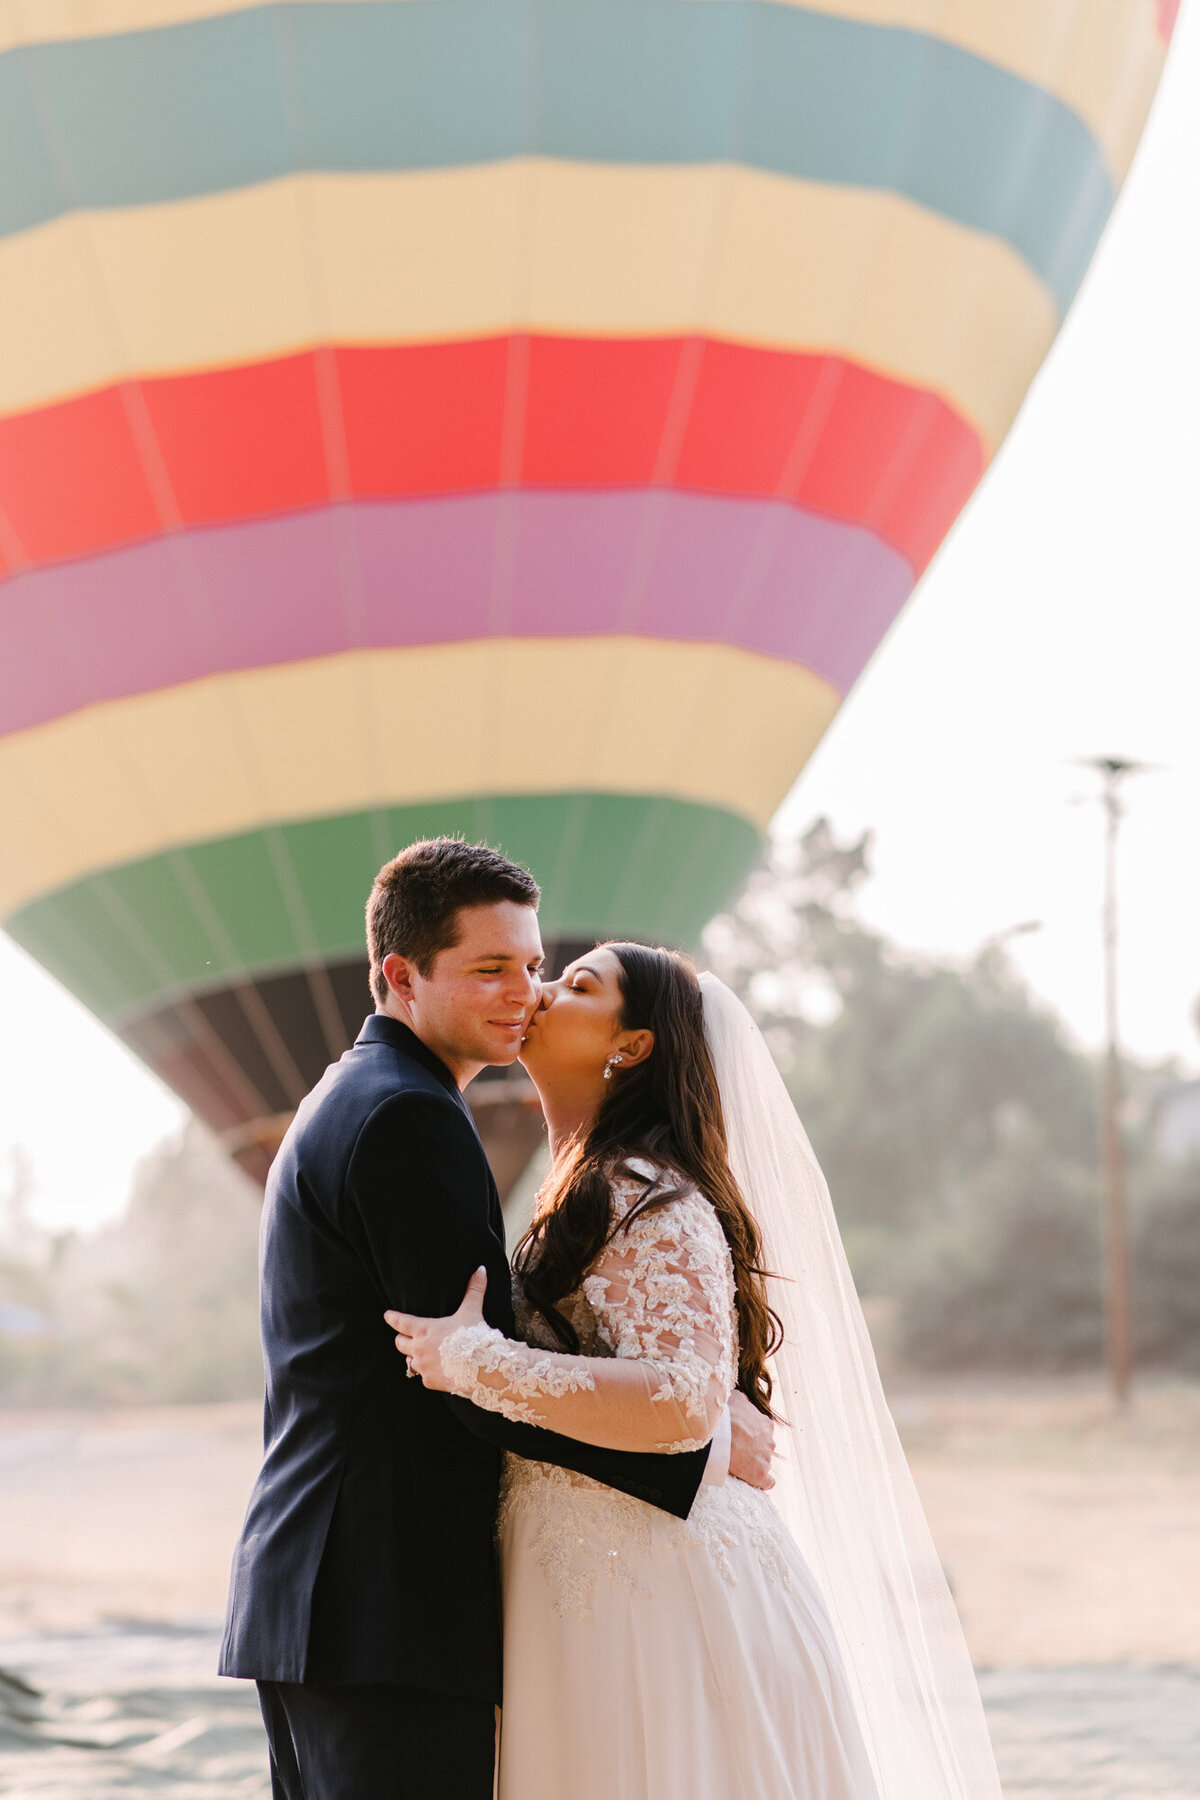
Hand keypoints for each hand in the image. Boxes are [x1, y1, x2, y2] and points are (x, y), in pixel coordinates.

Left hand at [384, 1267, 487, 1390]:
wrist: (481, 1367)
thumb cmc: (473, 1336)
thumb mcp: (472, 1311)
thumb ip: (474, 1290)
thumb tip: (481, 1270)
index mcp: (424, 1329)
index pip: (401, 1322)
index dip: (392, 1318)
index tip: (387, 1315)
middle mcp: (418, 1348)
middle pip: (399, 1343)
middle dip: (402, 1339)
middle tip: (406, 1336)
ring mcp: (423, 1366)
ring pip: (410, 1361)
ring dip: (414, 1357)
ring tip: (424, 1354)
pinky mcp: (430, 1381)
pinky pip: (423, 1377)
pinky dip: (428, 1373)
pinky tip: (437, 1370)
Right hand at [728, 1390, 775, 1489]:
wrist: (720, 1434)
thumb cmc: (727, 1416)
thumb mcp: (736, 1399)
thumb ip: (743, 1401)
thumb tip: (742, 1399)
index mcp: (766, 1425)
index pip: (763, 1432)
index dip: (752, 1436)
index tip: (741, 1438)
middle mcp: (770, 1442)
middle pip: (763, 1448)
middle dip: (753, 1450)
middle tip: (737, 1450)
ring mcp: (766, 1459)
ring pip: (763, 1463)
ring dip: (753, 1464)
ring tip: (737, 1463)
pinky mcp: (760, 1474)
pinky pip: (767, 1482)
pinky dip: (762, 1482)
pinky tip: (754, 1480)